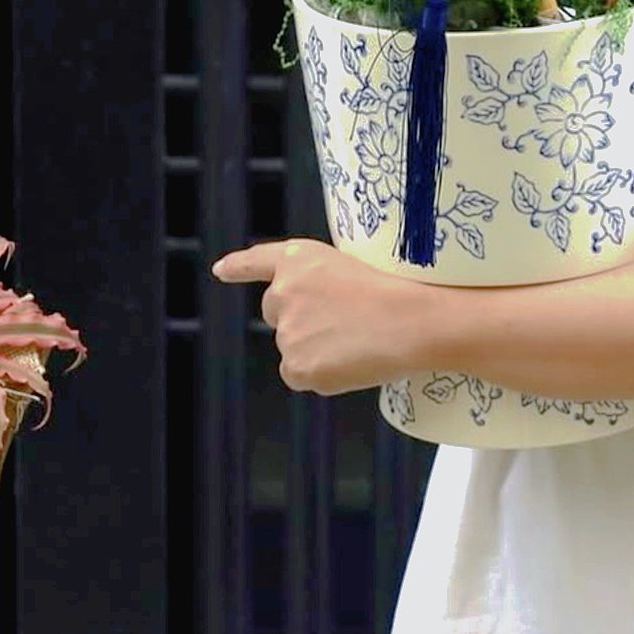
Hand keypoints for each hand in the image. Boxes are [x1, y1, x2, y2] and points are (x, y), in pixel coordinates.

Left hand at [210, 239, 432, 395]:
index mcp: (298, 259)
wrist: (412, 321)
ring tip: (357, 340)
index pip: (259, 261)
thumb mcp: (349, 266)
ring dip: (314, 348)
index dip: (239, 266)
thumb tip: (310, 317)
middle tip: (341, 322)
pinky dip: (319, 373)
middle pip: (275, 312)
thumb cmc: (395, 291)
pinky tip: (349, 363)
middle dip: (298, 318)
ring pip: (292, 346)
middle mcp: (282, 292)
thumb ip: (316, 284)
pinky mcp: (296, 367)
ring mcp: (286, 332)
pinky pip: (299, 374)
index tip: (221, 270)